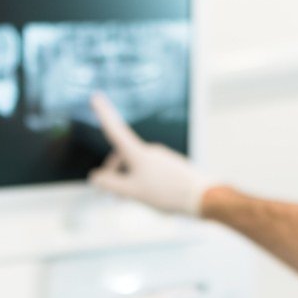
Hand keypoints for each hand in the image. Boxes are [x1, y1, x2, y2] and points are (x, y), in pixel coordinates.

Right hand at [87, 92, 213, 215]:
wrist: (203, 196)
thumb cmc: (167, 193)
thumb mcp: (133, 192)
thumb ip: (111, 184)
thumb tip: (95, 177)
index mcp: (138, 153)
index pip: (115, 131)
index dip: (103, 114)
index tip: (95, 96)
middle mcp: (150, 151)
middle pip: (124, 157)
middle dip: (115, 173)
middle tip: (113, 196)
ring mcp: (162, 157)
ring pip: (137, 166)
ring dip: (130, 180)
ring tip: (134, 200)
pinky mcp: (172, 165)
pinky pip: (151, 171)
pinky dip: (144, 182)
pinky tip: (151, 197)